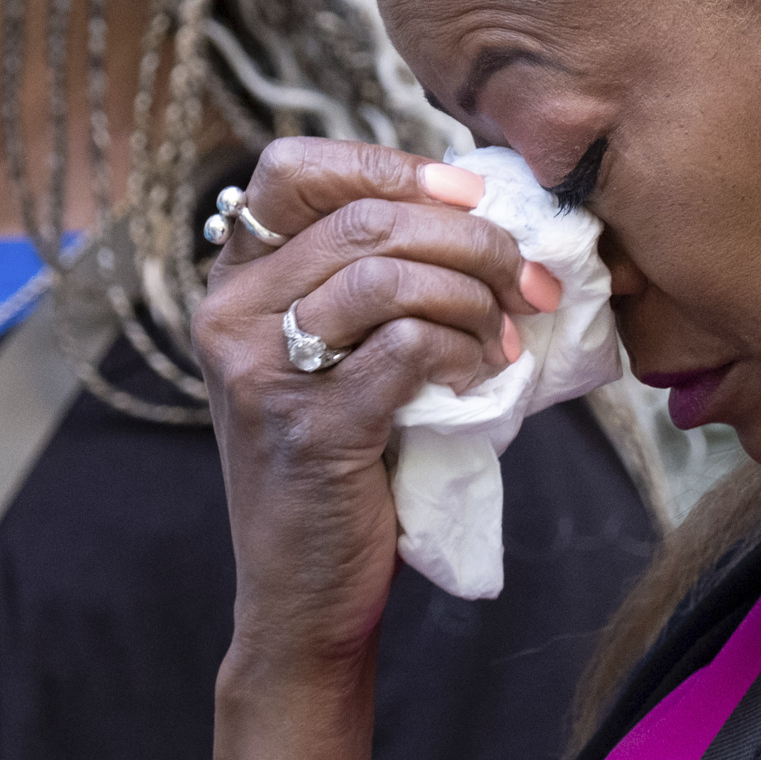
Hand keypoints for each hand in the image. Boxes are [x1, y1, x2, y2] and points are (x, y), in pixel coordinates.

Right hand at [194, 138, 560, 679]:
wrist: (304, 593)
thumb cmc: (340, 461)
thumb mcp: (332, 355)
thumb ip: (368, 278)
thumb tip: (477, 205)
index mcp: (234, 281)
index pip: (293, 167)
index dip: (393, 166)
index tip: (469, 194)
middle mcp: (230, 315)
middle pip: (366, 221)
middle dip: (472, 239)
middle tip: (530, 278)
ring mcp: (260, 372)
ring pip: (387, 275)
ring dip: (475, 295)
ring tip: (508, 334)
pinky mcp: (310, 428)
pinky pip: (406, 345)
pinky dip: (463, 349)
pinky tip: (482, 374)